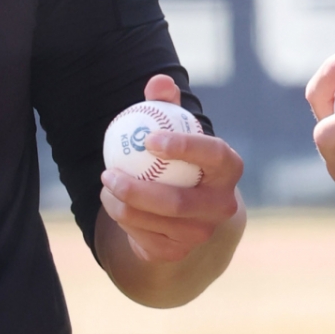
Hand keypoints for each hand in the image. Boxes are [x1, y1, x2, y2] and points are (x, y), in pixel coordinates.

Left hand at [99, 75, 243, 263]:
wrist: (181, 204)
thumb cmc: (178, 154)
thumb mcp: (173, 127)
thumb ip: (166, 103)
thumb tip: (159, 81)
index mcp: (229, 167)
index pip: (214, 154)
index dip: (185, 147)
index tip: (149, 139)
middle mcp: (223, 205)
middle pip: (180, 202)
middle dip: (139, 190)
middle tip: (109, 172)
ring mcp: (204, 233)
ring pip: (159, 222)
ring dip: (123, 205)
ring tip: (105, 184)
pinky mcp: (180, 252)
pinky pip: (147, 239)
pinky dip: (125, 221)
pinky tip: (111, 203)